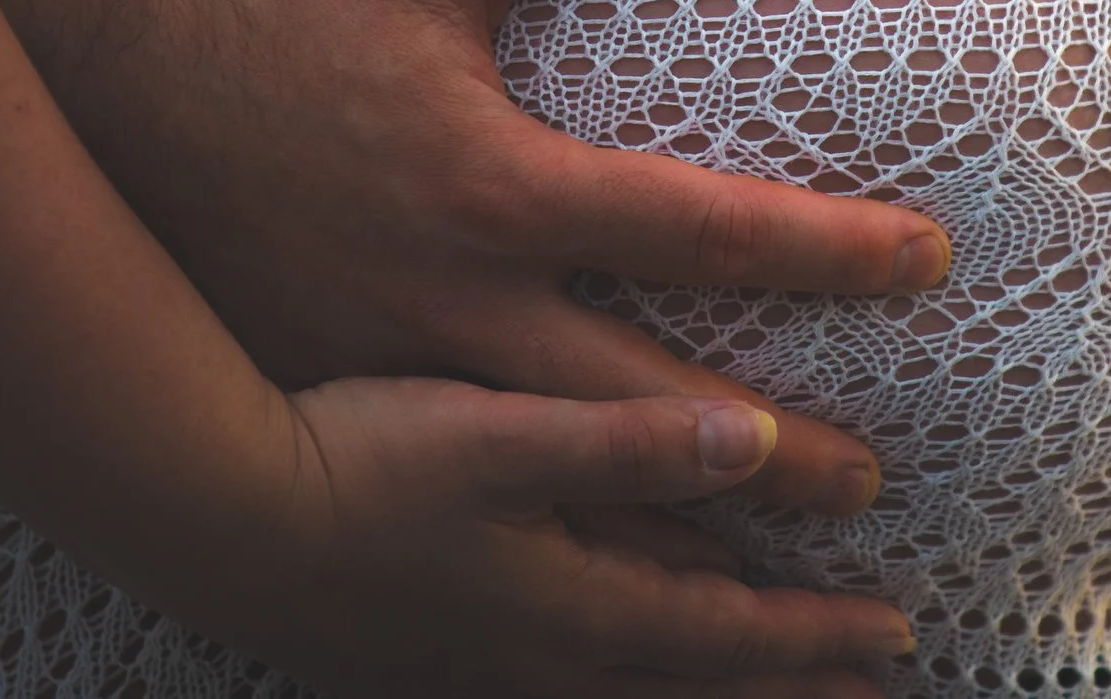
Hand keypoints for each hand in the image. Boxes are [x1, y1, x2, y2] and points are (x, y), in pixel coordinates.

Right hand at [66, 0, 951, 515]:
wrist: (71, 74)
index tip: (929, 263)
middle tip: (876, 492)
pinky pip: (456, 497)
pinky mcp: (321, 394)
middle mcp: (444, 303)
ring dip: (669, 543)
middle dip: (769, 462)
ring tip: (767, 599)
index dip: (827, 251)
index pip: (698, 228)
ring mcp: (377, 369)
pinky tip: (593, 576)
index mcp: (486, 186)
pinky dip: (545, 545)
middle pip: (642, 410)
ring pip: (552, 490)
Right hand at [246, 378, 910, 696]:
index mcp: (571, 605)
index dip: (814, 634)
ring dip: (703, 697)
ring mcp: (474, 674)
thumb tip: (758, 441)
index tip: (897, 634)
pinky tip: (599, 679)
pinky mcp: (418, 665)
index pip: (725, 631)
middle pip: (690, 686)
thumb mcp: (504, 438)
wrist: (212, 511)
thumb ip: (634, 443)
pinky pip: (550, 693)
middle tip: (867, 698)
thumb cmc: (359, 462)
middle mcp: (536, 660)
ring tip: (756, 697)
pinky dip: (612, 694)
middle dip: (784, 689)